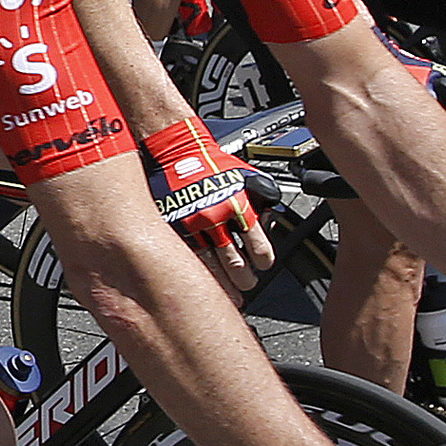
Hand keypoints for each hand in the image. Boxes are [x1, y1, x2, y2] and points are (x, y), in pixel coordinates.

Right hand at [140, 120, 273, 291]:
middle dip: (244, 279)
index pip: (257, 246)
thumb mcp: (247, 176)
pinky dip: (200, 271)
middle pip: (235, 263)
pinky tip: (204, 280)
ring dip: (223, 283)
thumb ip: (261, 199)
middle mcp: (216, 219)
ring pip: (211, 265)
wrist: (178, 151)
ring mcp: (193, 226)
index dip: (263, 261)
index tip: (263, 265)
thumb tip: (270, 221)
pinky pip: (190, 256)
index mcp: (238, 205)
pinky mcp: (174, 228)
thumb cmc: (213, 162)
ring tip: (231, 294)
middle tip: (248, 284)